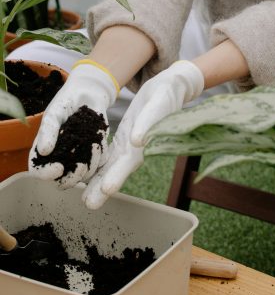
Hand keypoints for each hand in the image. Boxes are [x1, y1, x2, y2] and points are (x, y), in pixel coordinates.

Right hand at [28, 61, 117, 187]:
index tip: (58, 168)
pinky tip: (99, 142)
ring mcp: (78, 158)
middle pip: (61, 182)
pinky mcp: (95, 155)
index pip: (38, 171)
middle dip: (71, 178)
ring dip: (90, 166)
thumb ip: (48, 130)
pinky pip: (99, 165)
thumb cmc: (67, 102)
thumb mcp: (55, 113)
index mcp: (44, 150)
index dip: (46, 174)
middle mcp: (61, 158)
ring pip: (83, 176)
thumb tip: (43, 151)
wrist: (89, 94)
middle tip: (81, 166)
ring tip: (94, 145)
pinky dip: (100, 157)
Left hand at [81, 60, 203, 208]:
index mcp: (145, 141)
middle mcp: (136, 148)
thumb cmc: (166, 95)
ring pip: (112, 165)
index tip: (106, 191)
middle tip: (89, 205)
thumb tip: (137, 142)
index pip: (129, 162)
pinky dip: (99, 165)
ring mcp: (130, 144)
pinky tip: (88, 173)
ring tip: (84, 197)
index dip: (118, 176)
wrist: (170, 89)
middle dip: (103, 187)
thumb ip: (148, 124)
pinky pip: (110, 154)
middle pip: (118, 169)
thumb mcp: (158, 104)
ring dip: (99, 181)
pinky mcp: (124, 138)